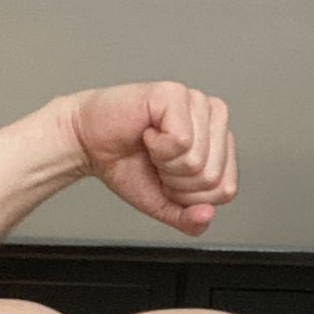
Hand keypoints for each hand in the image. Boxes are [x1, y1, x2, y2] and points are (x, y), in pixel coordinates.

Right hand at [62, 82, 237, 236]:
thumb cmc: (126, 163)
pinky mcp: (175, 93)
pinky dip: (157, 147)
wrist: (88, 143)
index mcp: (220, 143)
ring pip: (197, 160)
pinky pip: (181, 141)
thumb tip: (207, 215)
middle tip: (156, 161)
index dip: (190, 196)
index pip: (225, 189)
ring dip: (165, 163)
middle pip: (212, 177)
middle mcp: (214, 119)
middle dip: (176, 181)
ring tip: (151, 146)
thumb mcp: (164, 203)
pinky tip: (147, 133)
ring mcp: (196, 102)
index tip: (168, 178)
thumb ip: (189, 219)